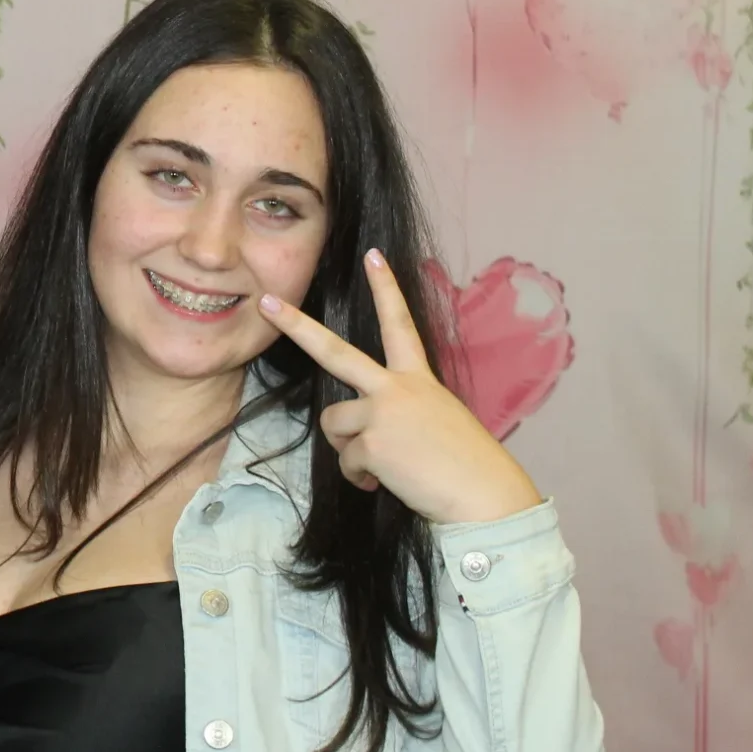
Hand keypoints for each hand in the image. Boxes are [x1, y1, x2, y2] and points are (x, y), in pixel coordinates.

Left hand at [259, 249, 543, 526]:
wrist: (486, 496)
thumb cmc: (467, 466)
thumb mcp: (438, 423)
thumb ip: (399, 415)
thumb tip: (365, 438)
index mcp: (419, 379)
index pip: (400, 324)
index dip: (386, 288)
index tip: (372, 255)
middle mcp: (397, 387)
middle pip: (334, 350)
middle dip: (297, 326)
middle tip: (267, 303)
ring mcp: (382, 412)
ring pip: (333, 423)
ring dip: (349, 450)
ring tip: (383, 465)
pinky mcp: (372, 443)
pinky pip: (347, 461)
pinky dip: (360, 477)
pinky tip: (388, 482)